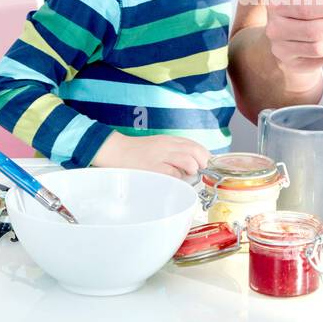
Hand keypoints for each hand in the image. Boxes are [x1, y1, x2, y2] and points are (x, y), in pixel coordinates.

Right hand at [92, 132, 212, 179]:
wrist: (116, 150)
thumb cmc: (136, 152)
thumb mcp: (158, 146)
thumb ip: (173, 152)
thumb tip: (192, 165)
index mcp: (169, 140)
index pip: (195, 145)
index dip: (205, 156)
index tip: (206, 165)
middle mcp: (167, 146)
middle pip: (196, 151)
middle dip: (203, 163)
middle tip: (200, 172)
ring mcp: (161, 156)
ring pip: (188, 161)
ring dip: (192, 170)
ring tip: (187, 176)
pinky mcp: (153, 167)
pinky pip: (173, 174)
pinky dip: (178, 179)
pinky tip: (174, 181)